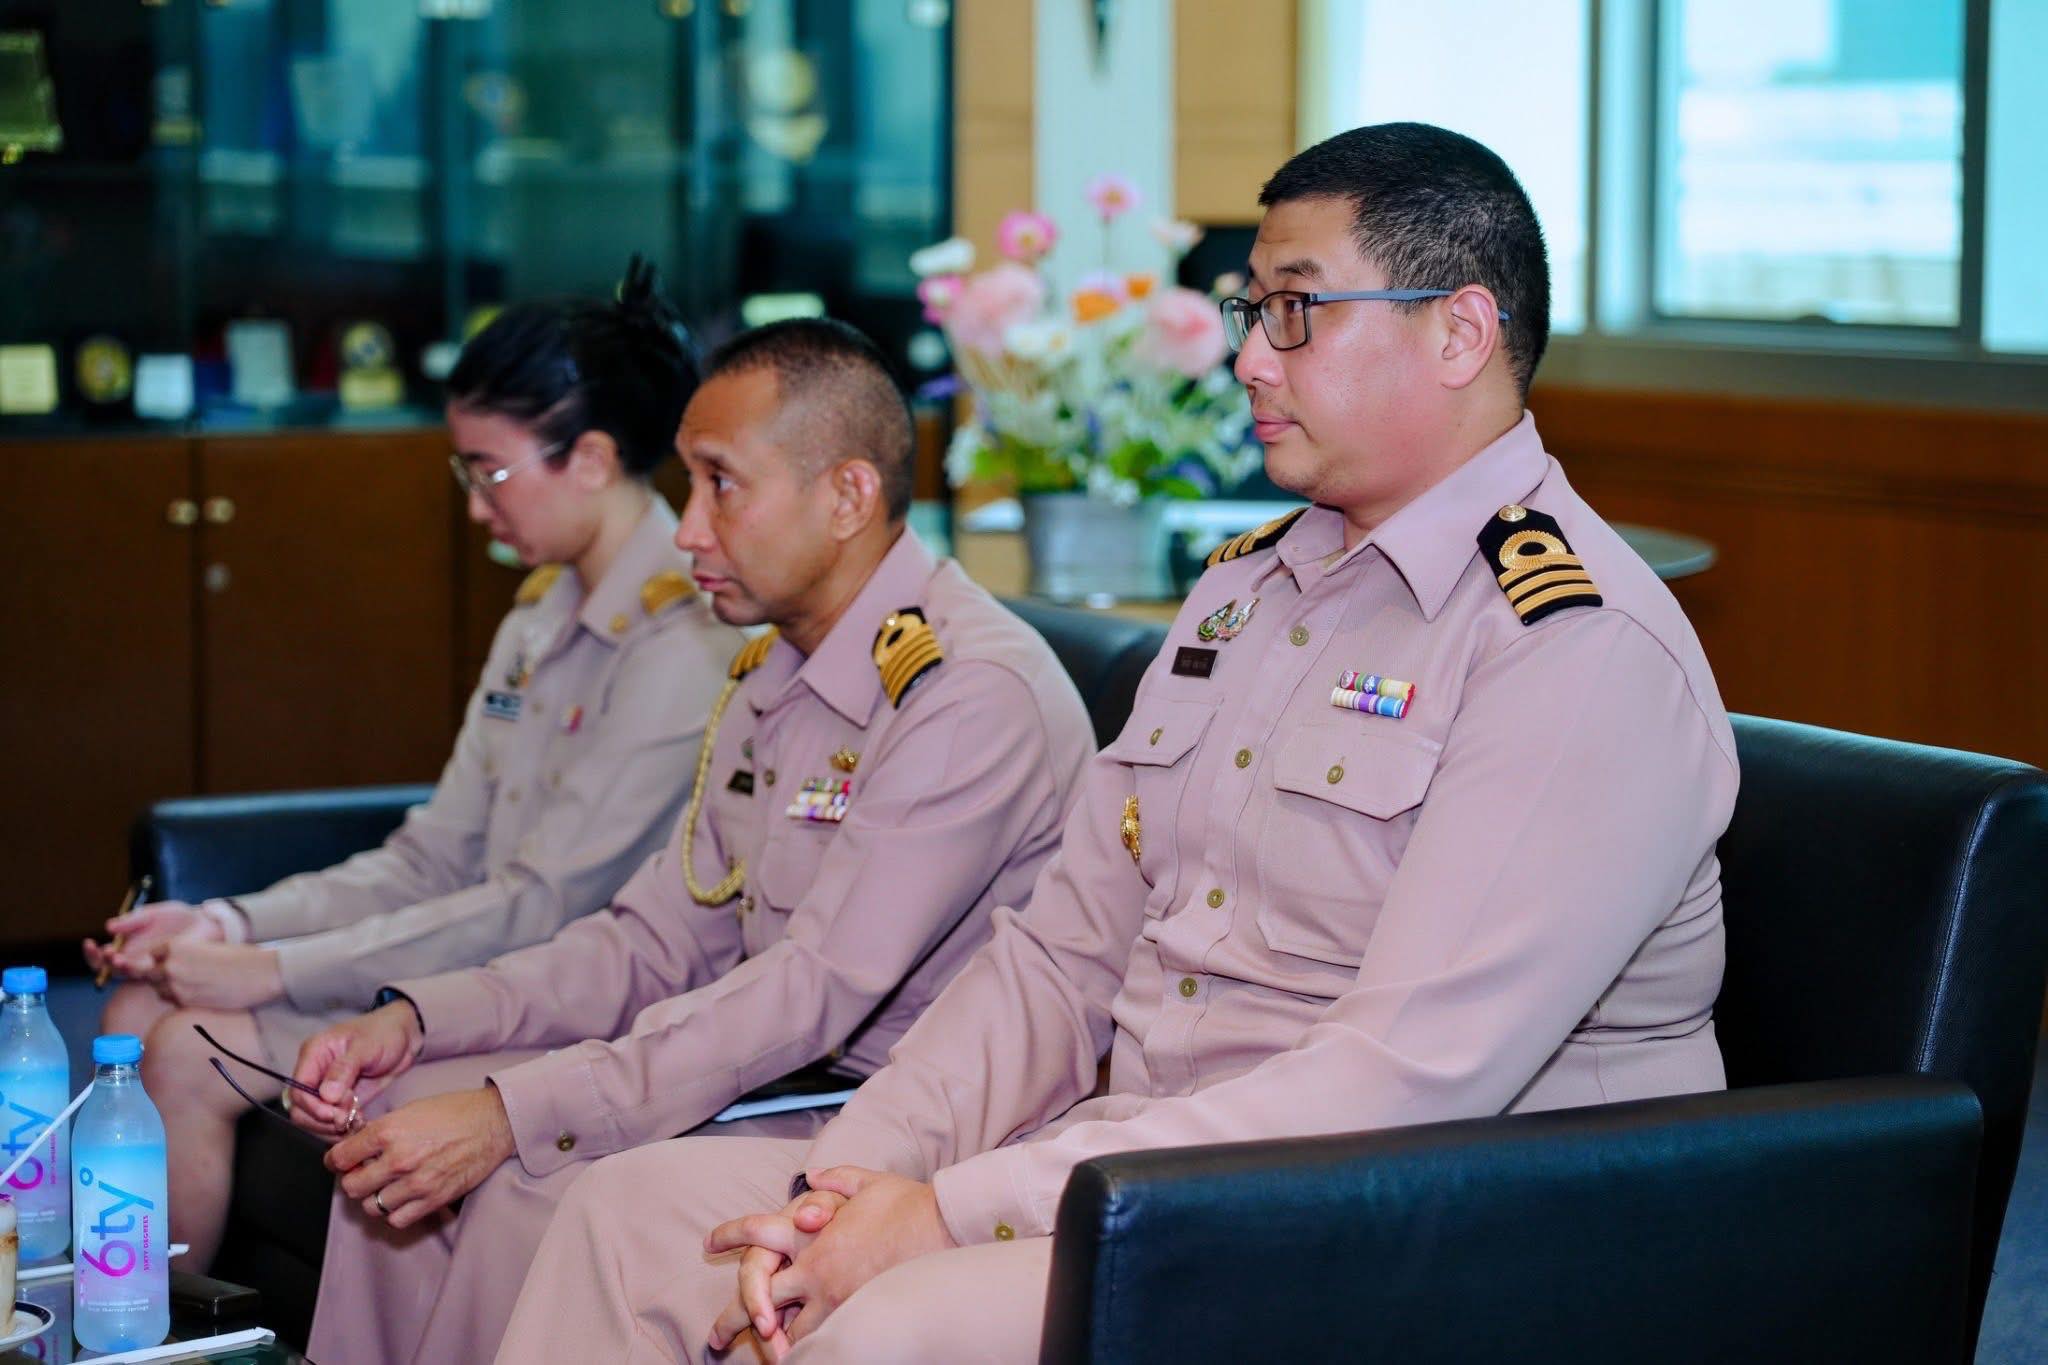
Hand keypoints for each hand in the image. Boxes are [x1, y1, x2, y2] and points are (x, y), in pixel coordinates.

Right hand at [82, 900, 217, 979]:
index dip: (92, 953)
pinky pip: (150, 978)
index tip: (90, 943)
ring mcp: (148, 968)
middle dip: (103, 963)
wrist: (205, 923)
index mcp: (127, 946)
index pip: (101, 956)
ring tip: (121, 958)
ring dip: (120, 968)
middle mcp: (133, 960)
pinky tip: (142, 963)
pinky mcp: (165, 972)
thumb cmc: (177, 917)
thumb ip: (132, 921)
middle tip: (108, 953)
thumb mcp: (152, 914)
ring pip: (127, 975)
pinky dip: (142, 972)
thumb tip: (108, 927)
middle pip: (108, 969)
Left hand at [149, 941, 282, 1010]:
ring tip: (192, 986)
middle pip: (151, 974)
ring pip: (159, 991)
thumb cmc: (240, 958)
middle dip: (161, 976)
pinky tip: (200, 994)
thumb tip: (174, 963)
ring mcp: (176, 986)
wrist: (259, 974)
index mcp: (177, 946)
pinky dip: (181, 1000)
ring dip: (170, 989)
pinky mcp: (186, 1002)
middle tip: (182, 977)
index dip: (162, 959)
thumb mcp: (208, 947)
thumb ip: (187, 954)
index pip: (153, 955)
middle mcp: (171, 965)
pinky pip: (173, 1002)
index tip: (173, 962)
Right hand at [290, 1002, 423, 1136]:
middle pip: (301, 1109)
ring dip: (332, 1127)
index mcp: (313, 1054)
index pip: (298, 1090)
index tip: (336, 1114)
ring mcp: (325, 1088)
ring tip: (356, 1120)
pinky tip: (359, 1124)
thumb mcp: (365, 1046)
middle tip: (349, 1118)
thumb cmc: (384, 1032)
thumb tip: (326, 1096)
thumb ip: (344, 1069)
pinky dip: (341, 1128)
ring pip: (313, 1120)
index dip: (313, 1107)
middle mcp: (314, 1072)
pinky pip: (330, 1122)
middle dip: (323, 1120)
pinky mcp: (338, 1100)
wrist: (404, 1036)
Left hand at [325, 1087, 515, 1229]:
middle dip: (354, 1180)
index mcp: (389, 1131)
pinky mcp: (433, 1198)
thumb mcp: (411, 1110)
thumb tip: (359, 1147)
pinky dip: (396, 1212)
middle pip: (352, 1186)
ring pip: (372, 1206)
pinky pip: (398, 1219)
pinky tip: (403, 1198)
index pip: (341, 1157)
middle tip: (364, 1174)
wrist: (494, 1122)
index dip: (336, 1161)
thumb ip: (382, 1131)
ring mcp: (416, 1182)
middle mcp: (398, 1158)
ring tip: (385, 1187)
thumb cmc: (454, 1111)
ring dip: (374, 1197)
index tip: (340, 1162)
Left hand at [708, 1168, 954, 1355]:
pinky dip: (809, 1350)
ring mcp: (835, 1301)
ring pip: (791, 1331)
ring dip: (775, 1342)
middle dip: (734, 1318)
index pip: (756, 1235)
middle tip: (714, 1336)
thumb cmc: (907, 1205)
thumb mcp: (867, 1182)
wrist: (945, 1230)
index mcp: (810, 1236)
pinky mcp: (857, 1320)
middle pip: (760, 1301)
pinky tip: (804, 1356)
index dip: (730, 1236)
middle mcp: (815, 1272)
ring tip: (763, 1355)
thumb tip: (814, 1175)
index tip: (709, 1242)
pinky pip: (824, 1343)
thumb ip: (835, 1179)